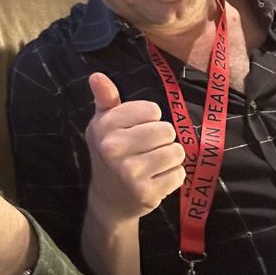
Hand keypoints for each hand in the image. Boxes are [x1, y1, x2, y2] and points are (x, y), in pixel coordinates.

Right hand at [85, 72, 185, 223]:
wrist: (109, 198)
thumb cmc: (112, 152)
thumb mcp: (105, 123)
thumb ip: (106, 98)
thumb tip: (96, 75)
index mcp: (104, 127)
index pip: (152, 110)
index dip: (150, 118)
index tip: (136, 129)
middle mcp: (113, 149)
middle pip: (167, 130)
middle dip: (163, 138)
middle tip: (147, 149)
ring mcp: (129, 173)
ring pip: (176, 152)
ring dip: (170, 157)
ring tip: (153, 163)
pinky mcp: (146, 193)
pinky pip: (179, 174)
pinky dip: (173, 176)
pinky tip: (156, 179)